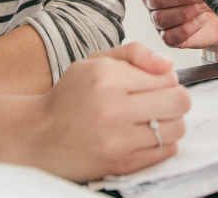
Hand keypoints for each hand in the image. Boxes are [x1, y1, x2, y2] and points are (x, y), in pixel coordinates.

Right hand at [32, 42, 190, 181]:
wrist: (39, 136)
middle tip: (160, 101)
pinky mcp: (121, 164)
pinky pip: (165, 151)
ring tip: (152, 119)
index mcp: (107, 77)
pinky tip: (144, 136)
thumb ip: (135, 53)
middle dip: (175, 99)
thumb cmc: (69, 98)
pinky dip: (162, 143)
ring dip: (170, 122)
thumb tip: (168, 64)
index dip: (167, 79)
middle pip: (179, 101)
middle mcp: (113, 108)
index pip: (168, 76)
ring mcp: (118, 140)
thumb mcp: (95, 61)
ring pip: (176, 128)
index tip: (156, 83)